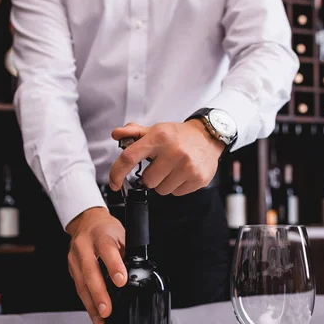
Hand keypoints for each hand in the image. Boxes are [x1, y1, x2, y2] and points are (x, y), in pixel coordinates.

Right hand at [66, 207, 126, 323]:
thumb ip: (127, 253)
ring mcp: (74, 258)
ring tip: (101, 319)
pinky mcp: (71, 268)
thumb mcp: (121, 235)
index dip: (113, 266)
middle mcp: (84, 246)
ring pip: (81, 283)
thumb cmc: (107, 230)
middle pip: (90, 270)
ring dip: (91, 303)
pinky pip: (79, 287)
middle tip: (107, 310)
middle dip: (98, 293)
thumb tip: (137, 275)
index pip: (106, 249)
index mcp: (101, 235)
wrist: (87, 222)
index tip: (121, 281)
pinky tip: (94, 314)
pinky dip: (87, 303)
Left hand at [109, 120, 224, 195]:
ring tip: (173, 169)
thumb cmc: (178, 135)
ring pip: (161, 190)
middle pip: (147, 181)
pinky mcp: (198, 178)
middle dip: (151, 176)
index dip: (117, 172)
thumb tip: (116, 134)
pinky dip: (177, 186)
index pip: (130, 157)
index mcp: (159, 138)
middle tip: (161, 165)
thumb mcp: (156, 130)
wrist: (208, 137)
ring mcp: (187, 166)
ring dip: (164, 182)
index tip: (115, 183)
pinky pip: (176, 193)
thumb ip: (134, 132)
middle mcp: (174, 151)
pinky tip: (183, 173)